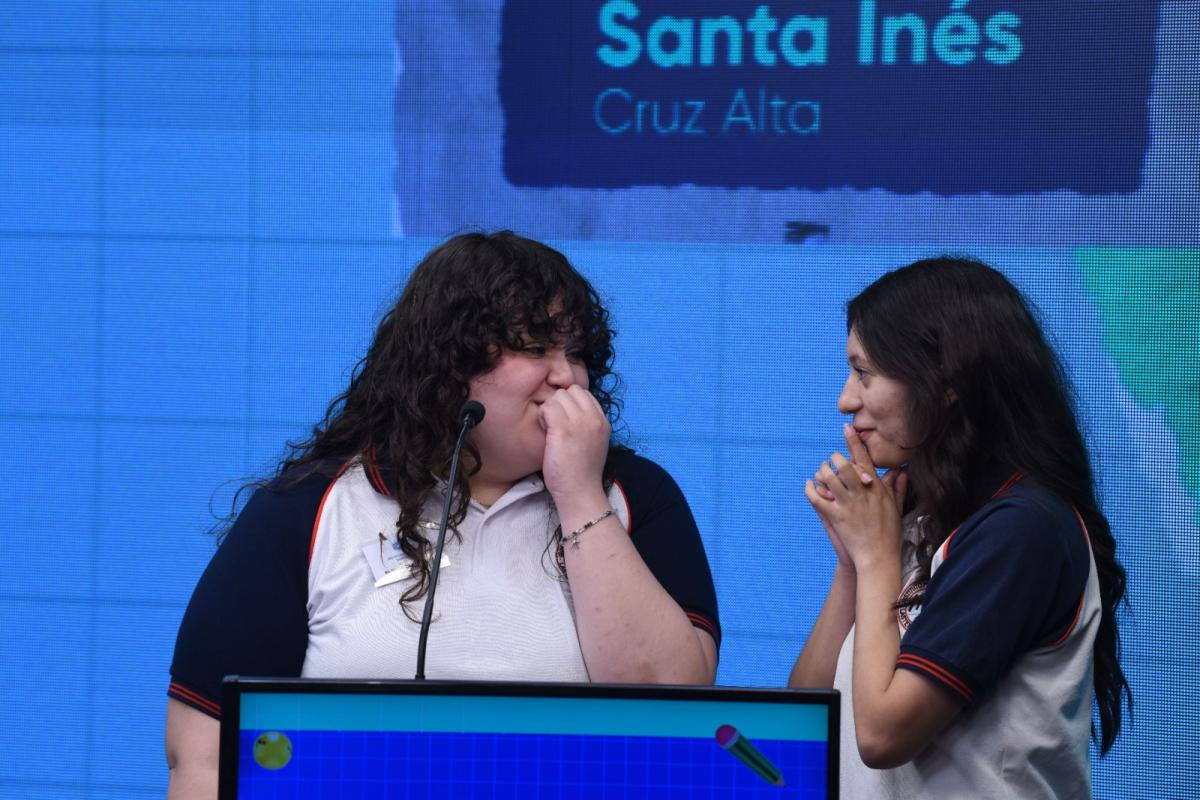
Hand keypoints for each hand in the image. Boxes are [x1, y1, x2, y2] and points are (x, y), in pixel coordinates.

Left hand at [539, 385, 610, 506]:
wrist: (580, 493)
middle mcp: (594, 418)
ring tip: (550, 430)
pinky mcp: (563, 429)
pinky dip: (542, 418)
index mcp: (602, 421)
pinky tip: (545, 433)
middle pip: (570, 391)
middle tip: (555, 425)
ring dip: (549, 410)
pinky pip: (548, 407)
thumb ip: (587, 424)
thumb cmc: (582, 472)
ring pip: (558, 397)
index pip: (583, 393)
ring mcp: (580, 422)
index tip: (564, 421)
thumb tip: (569, 410)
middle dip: (559, 403)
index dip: (570, 403)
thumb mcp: (593, 443)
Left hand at [804, 424, 903, 570]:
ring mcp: (848, 505)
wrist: (879, 558)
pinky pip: (817, 498)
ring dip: (823, 471)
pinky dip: (811, 489)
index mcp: (876, 489)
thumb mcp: (896, 508)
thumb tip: (901, 470)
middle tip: (832, 460)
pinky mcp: (836, 517)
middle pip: (844, 465)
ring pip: (829, 477)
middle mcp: (862, 493)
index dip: (854, 442)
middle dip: (835, 459)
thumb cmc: (889, 535)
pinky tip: (809, 486)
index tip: (846, 428)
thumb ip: (897, 488)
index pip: (864, 459)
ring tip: (822, 472)